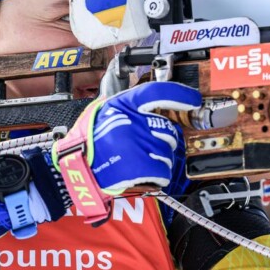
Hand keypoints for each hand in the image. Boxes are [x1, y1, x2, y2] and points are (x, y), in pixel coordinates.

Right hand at [87, 82, 201, 191]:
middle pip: (168, 130)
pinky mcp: (138, 166)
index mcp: (123, 104)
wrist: (75, 166)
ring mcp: (136, 143)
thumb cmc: (90, 141)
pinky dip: (157, 177)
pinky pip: (163, 172)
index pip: (158, 92)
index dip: (180, 95)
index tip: (193, 99)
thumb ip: (129, 105)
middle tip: (147, 147)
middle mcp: (132, 121)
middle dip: (164, 142)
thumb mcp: (105, 112)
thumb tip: (157, 101)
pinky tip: (143, 174)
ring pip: (168, 154)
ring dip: (160, 161)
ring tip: (140, 162)